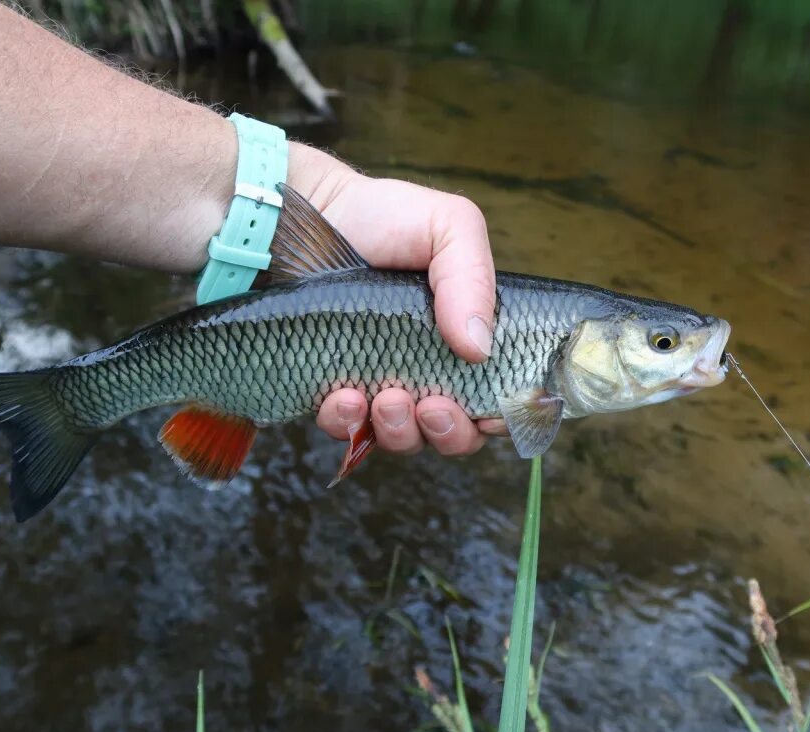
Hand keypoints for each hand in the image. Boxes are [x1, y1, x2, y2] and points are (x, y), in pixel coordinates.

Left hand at [287, 143, 508, 456]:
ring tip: (387, 398)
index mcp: (467, 339)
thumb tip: (479, 349)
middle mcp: (429, 371)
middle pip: (456, 435)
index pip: (498, 399)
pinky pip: (346, 431)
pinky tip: (343, 397)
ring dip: (401, 431)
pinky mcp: (333, 392)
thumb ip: (475, 278)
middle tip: (433, 405)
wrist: (309, 214)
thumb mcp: (450, 226)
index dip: (500, 417)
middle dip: (451, 432)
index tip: (488, 412)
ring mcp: (380, 386)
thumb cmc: (385, 218)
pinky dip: (348, 424)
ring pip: (404, 440)